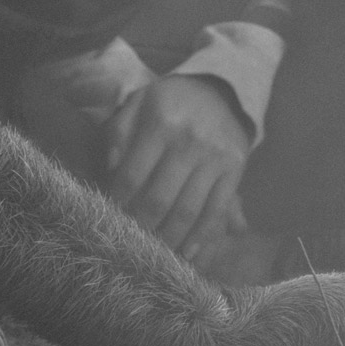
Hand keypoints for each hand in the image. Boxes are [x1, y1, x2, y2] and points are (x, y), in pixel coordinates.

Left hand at [102, 74, 251, 265]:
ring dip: (168, 239)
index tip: (109, 217)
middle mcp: (189, 141)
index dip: (118, 202)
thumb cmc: (168, 102)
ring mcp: (215, 158)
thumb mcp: (137, 104)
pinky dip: (201, 237)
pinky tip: (186, 253)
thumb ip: (118, 133)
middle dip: (141, 227)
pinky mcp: (235, 170)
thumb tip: (110, 169)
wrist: (218, 91)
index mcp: (159, 123)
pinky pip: (216, 211)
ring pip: (188, 211)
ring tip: (154, 254)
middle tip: (129, 244)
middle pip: (159, 199)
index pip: (133, 175)